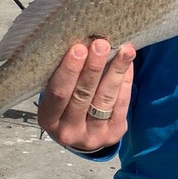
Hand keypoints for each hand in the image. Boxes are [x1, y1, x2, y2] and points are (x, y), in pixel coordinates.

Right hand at [38, 38, 134, 152]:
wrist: (83, 136)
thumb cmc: (66, 106)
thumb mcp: (57, 96)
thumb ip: (64, 77)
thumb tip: (82, 42)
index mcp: (48, 119)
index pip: (58, 94)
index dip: (68, 71)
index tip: (78, 48)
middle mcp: (69, 131)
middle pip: (83, 96)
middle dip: (93, 68)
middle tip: (101, 44)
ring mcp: (93, 136)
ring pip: (105, 99)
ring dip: (115, 71)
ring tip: (124, 50)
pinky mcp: (113, 134)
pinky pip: (121, 104)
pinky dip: (126, 82)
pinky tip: (128, 64)